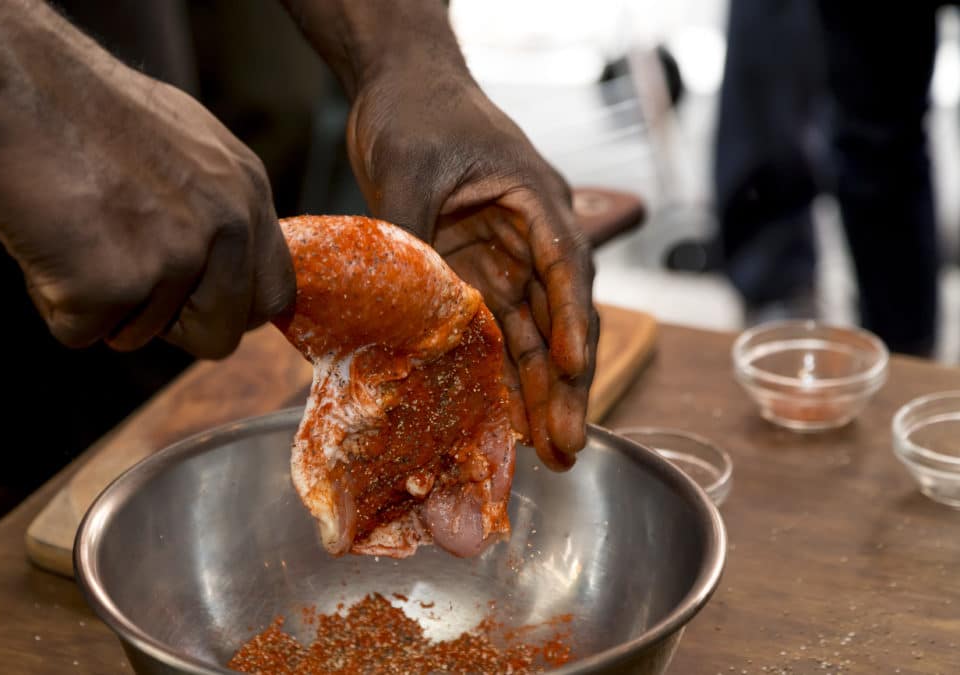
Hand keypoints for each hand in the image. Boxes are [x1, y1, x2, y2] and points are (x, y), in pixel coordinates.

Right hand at [0, 56, 293, 358]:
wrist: (18, 82)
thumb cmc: (87, 108)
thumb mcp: (190, 148)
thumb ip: (217, 210)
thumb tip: (221, 267)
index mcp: (248, 196)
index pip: (273, 297)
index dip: (228, 311)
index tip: (192, 305)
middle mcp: (225, 230)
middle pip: (219, 336)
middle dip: (169, 326)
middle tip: (122, 277)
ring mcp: (174, 259)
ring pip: (141, 335)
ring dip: (100, 304)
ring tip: (75, 231)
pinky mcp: (115, 284)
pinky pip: (82, 333)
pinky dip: (54, 302)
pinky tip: (47, 240)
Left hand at [346, 71, 596, 470]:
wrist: (398, 84)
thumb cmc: (416, 110)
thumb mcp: (408, 170)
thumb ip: (412, 238)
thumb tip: (406, 314)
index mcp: (533, 197)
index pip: (564, 265)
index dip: (571, 321)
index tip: (573, 368)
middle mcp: (530, 233)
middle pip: (557, 313)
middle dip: (566, 380)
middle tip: (569, 442)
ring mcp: (503, 254)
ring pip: (529, 330)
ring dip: (538, 387)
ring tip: (549, 448)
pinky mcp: (474, 268)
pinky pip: (493, 326)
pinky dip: (500, 367)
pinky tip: (507, 412)